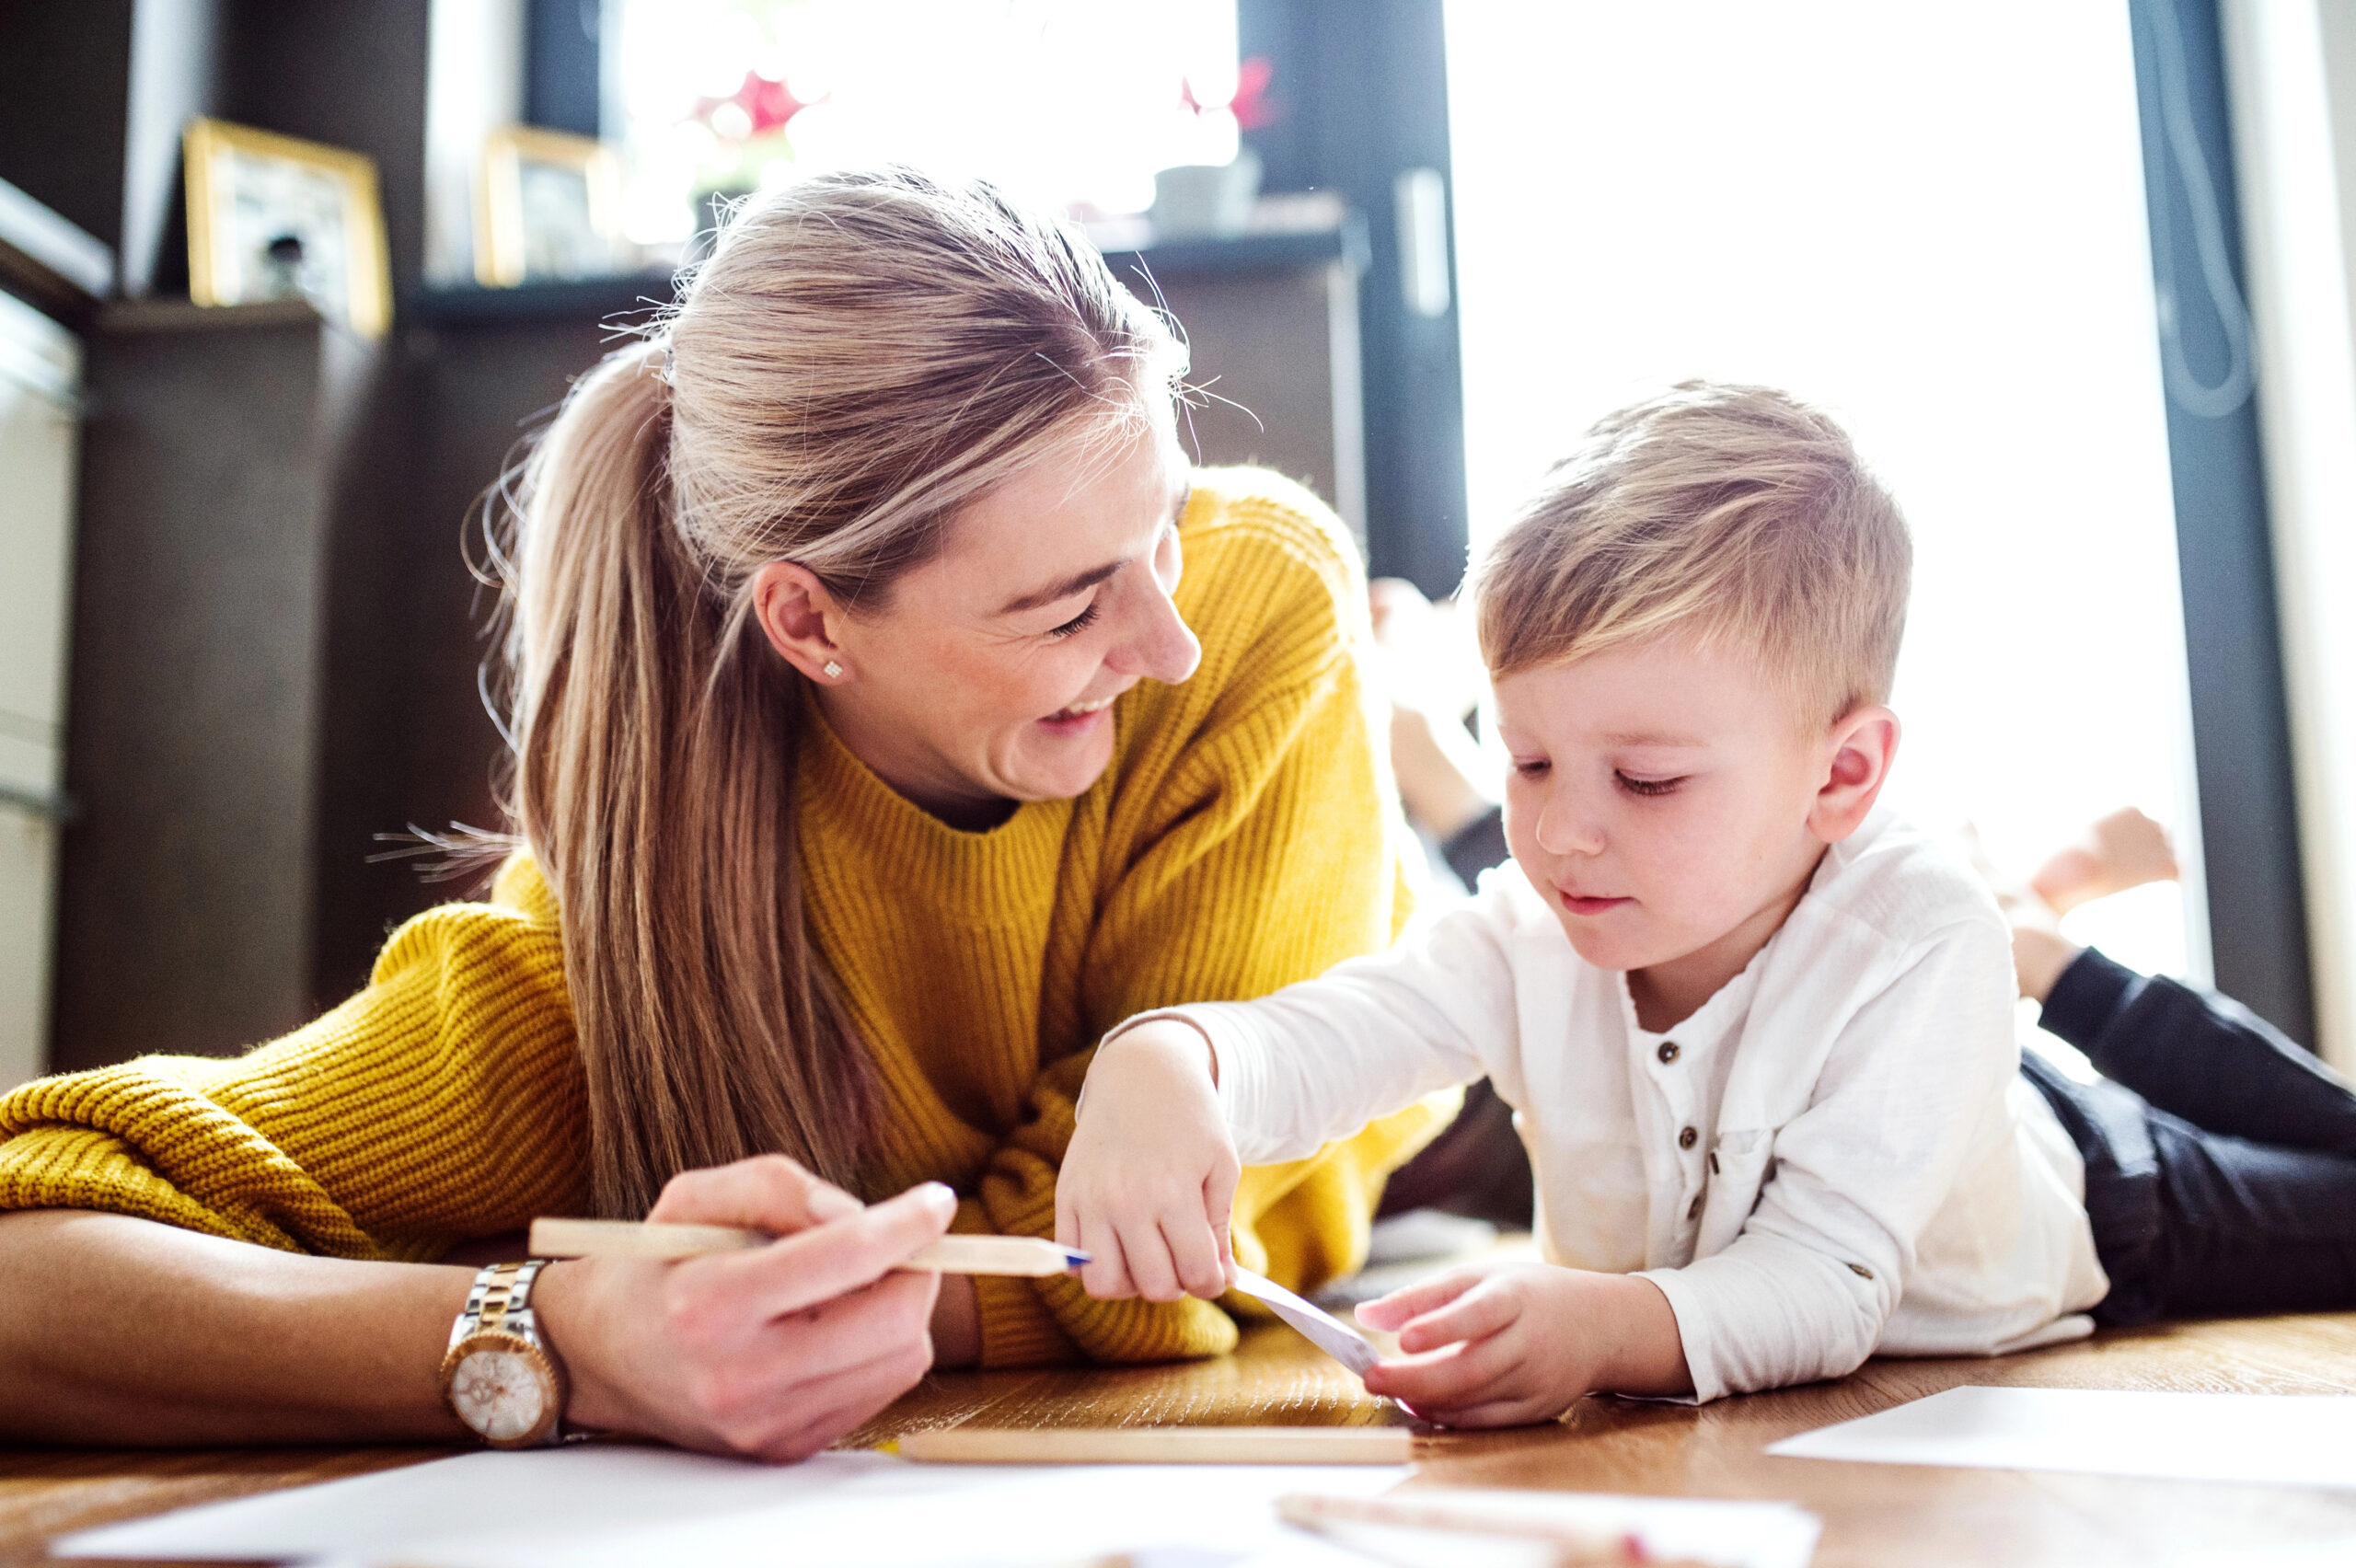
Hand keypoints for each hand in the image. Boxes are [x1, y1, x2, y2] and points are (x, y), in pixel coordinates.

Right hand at [533, 1155, 953, 1461]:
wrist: (598, 1357)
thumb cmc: (656, 1263)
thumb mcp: (697, 1196)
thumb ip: (781, 1187)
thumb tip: (864, 1215)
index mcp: (711, 1301)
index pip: (844, 1258)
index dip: (907, 1223)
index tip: (938, 1200)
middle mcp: (738, 1375)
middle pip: (891, 1321)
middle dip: (917, 1269)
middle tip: (902, 1241)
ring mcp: (764, 1423)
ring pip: (900, 1359)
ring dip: (903, 1309)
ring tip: (855, 1283)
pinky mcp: (784, 1448)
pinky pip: (879, 1391)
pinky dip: (880, 1348)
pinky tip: (838, 1323)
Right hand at [1055, 1020, 1239, 1301]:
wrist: (1140, 1074)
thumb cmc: (1191, 1120)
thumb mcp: (1221, 1166)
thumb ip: (1219, 1228)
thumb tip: (1222, 1280)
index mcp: (1174, 1192)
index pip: (1197, 1273)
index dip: (1213, 1282)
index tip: (1214, 1271)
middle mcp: (1127, 1201)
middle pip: (1152, 1287)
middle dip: (1175, 1284)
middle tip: (1181, 1259)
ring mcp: (1091, 1200)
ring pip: (1104, 1285)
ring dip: (1131, 1283)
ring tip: (1147, 1257)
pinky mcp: (1066, 1196)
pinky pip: (1072, 1261)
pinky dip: (1095, 1265)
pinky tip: (1118, 1242)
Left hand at [1355, 1263, 1689, 1426]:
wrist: (1601, 1326)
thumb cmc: (1529, 1295)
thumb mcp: (1480, 1278)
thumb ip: (1423, 1296)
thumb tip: (1365, 1315)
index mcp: (1517, 1298)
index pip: (1479, 1314)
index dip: (1442, 1327)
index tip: (1403, 1339)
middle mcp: (1530, 1342)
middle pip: (1470, 1369)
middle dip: (1415, 1379)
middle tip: (1371, 1377)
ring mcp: (1537, 1382)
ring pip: (1473, 1400)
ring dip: (1424, 1399)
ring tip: (1387, 1389)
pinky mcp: (1537, 1410)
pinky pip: (1485, 1421)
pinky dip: (1447, 1415)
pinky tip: (1419, 1404)